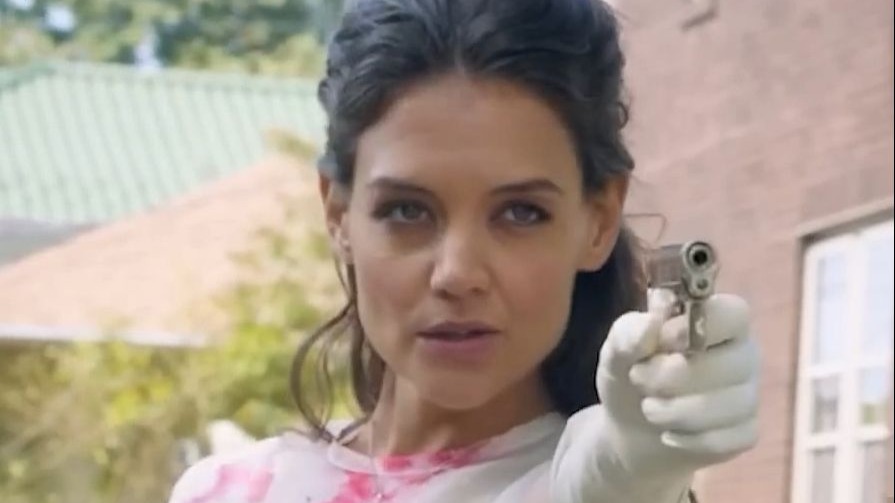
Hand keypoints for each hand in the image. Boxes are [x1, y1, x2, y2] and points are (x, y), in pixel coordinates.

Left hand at [550, 290, 759, 502]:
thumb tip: (651, 322)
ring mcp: (749, 395)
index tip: (662, 341)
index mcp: (718, 321)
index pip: (734, 314)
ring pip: (728, 405)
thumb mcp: (617, 350)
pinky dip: (688, 439)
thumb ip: (629, 333)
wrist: (631, 427)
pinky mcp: (745, 432)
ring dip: (675, 410)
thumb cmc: (631, 373)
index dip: (696, 327)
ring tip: (648, 408)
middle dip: (673, 376)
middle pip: (732, 362)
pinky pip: (726, 438)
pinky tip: (670, 433)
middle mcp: (743, 354)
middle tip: (638, 378)